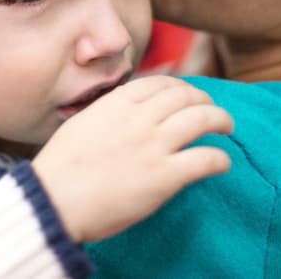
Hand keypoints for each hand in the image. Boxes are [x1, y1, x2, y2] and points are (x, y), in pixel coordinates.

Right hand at [31, 75, 232, 242]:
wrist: (53, 199)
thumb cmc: (60, 168)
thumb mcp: (81, 123)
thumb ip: (107, 113)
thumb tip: (124, 112)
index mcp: (116, 103)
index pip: (161, 82)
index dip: (181, 86)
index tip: (187, 95)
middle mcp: (139, 118)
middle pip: (186, 97)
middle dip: (205, 101)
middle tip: (212, 111)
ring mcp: (153, 146)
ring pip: (203, 119)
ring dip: (221, 120)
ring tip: (227, 128)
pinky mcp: (164, 177)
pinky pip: (205, 159)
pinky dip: (220, 159)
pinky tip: (223, 164)